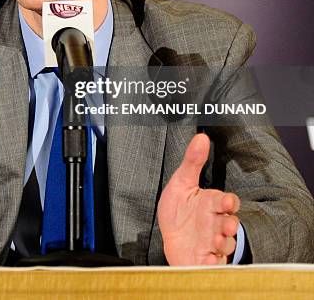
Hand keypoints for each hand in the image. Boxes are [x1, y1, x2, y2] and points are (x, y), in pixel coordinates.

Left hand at [157, 133, 239, 265]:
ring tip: (214, 243)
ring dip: (223, 244)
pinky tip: (207, 259)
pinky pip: (214, 264)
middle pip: (231, 225)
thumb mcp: (181, 183)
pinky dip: (213, 263)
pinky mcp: (206, 260)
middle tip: (226, 225)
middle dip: (230, 226)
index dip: (230, 202)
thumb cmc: (178, 210)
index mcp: (211, 204)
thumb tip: (201, 137)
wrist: (170, 238)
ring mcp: (213, 243)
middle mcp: (215, 224)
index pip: (228, 202)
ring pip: (226, 245)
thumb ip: (192, 161)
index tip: (227, 202)